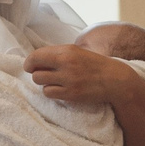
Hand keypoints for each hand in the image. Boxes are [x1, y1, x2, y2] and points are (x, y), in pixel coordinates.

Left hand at [23, 45, 137, 109]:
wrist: (115, 79)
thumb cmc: (95, 64)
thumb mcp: (77, 51)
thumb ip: (58, 54)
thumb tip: (36, 59)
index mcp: (67, 51)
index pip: (37, 55)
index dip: (29, 62)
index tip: (29, 66)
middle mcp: (66, 65)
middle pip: (35, 72)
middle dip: (37, 73)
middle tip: (45, 74)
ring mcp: (69, 81)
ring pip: (40, 83)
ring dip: (44, 83)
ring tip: (54, 81)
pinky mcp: (71, 94)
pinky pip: (49, 93)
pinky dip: (51, 92)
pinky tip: (60, 89)